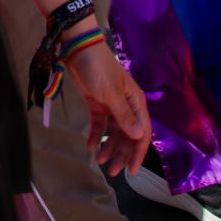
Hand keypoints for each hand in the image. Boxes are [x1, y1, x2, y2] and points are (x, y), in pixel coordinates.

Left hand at [67, 41, 150, 176]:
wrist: (78, 49)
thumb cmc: (99, 69)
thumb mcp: (111, 94)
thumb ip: (124, 116)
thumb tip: (139, 136)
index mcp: (136, 103)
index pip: (142, 133)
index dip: (138, 153)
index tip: (131, 171)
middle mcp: (127, 106)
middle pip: (128, 136)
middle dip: (121, 154)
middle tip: (112, 171)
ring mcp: (112, 105)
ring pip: (114, 132)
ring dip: (109, 147)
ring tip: (100, 162)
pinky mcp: (97, 103)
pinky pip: (100, 124)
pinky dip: (96, 135)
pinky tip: (90, 147)